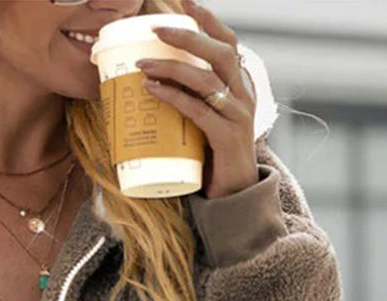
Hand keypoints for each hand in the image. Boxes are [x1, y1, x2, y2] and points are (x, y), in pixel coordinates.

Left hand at [134, 0, 257, 199]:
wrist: (234, 195)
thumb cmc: (214, 155)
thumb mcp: (206, 118)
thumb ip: (191, 98)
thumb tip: (150, 79)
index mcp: (241, 85)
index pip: (228, 43)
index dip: (208, 20)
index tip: (185, 2)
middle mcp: (244, 95)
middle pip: (218, 53)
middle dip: (187, 36)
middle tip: (155, 29)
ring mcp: (238, 116)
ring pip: (205, 80)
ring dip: (171, 68)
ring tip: (142, 65)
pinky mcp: (227, 138)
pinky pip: (198, 110)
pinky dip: (173, 97)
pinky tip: (153, 90)